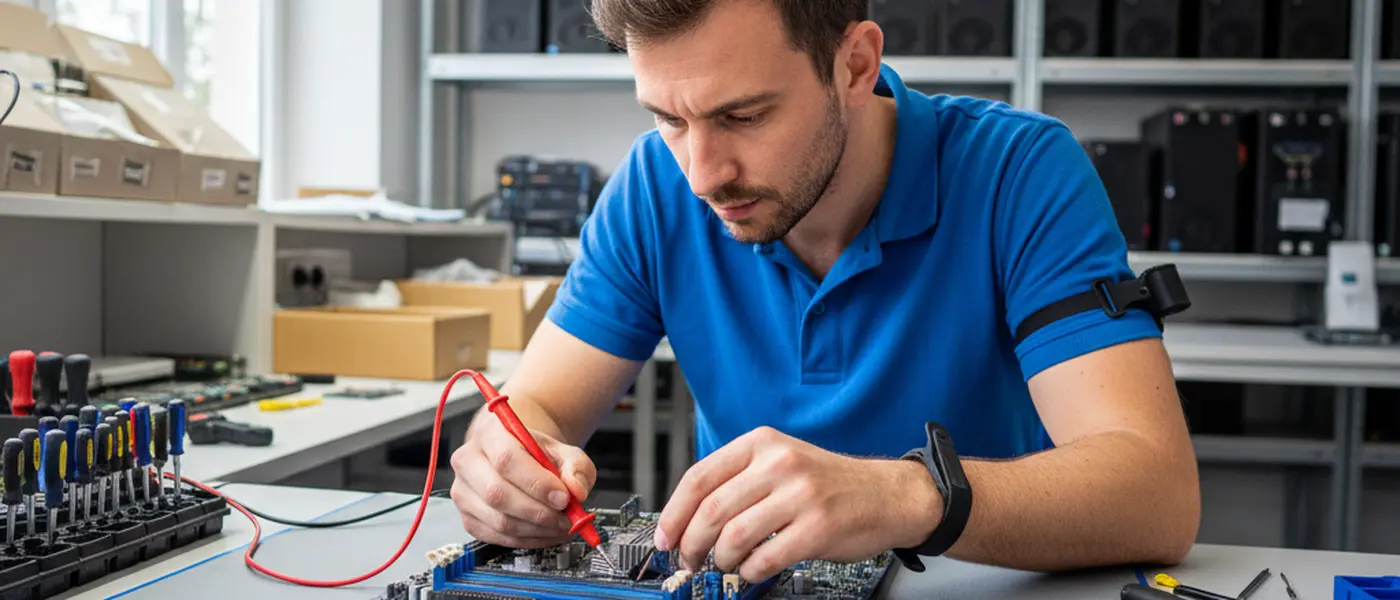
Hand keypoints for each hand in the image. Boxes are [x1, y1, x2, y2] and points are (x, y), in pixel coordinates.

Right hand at [450, 416, 596, 547]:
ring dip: (537, 529)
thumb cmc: (536, 453)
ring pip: (499, 520)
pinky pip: (497, 537)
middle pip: (497, 494)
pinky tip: (547, 533)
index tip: (563, 497)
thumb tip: (575, 490)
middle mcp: (468, 461)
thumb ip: (576, 466)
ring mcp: (463, 492)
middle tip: (566, 518)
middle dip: (538, 512)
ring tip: (562, 526)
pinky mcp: (467, 517)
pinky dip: (528, 540)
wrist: (516, 458)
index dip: (537, 483)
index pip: (506, 460)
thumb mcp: (564, 451)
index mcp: (490, 433)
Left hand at [654, 427, 942, 581]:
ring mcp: (800, 495)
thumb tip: (687, 516)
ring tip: (725, 564)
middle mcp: (779, 464)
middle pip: (711, 510)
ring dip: (721, 559)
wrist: (887, 494)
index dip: (674, 513)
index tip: (665, 537)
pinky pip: (765, 558)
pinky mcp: (817, 527)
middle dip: (692, 544)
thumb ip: (738, 479)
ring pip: (734, 536)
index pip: (699, 477)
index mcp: (762, 444)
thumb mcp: (781, 461)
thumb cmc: (828, 482)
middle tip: (689, 559)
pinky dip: (750, 570)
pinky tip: (753, 569)